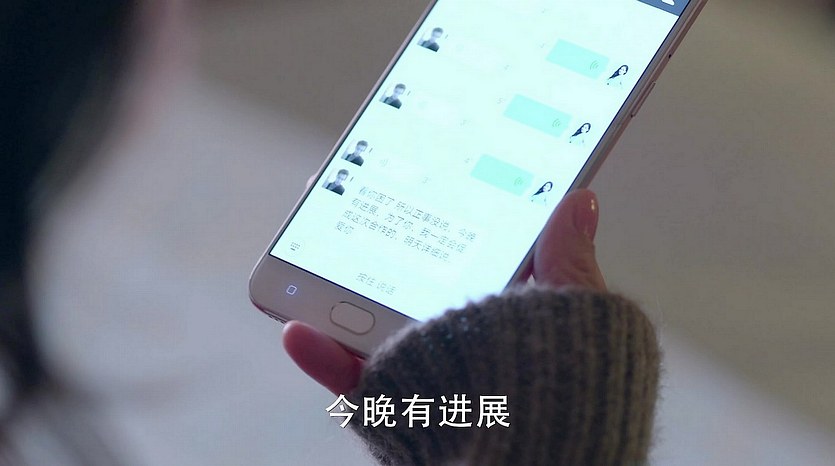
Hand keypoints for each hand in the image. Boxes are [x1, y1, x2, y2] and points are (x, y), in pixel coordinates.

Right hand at [282, 189, 605, 394]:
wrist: (549, 451)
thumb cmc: (571, 390)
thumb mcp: (574, 313)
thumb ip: (565, 260)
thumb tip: (578, 199)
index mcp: (492, 307)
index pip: (455, 250)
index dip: (432, 211)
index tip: (412, 174)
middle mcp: (451, 333)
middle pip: (397, 278)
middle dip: (368, 237)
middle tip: (344, 194)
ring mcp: (417, 364)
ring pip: (363, 320)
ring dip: (331, 286)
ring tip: (311, 242)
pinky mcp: (391, 402)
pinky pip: (347, 380)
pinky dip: (319, 357)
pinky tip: (299, 330)